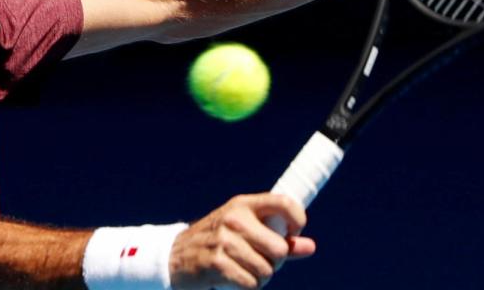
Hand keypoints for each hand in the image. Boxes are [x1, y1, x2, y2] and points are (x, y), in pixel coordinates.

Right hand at [168, 193, 314, 289]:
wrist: (173, 257)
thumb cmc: (216, 243)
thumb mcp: (245, 231)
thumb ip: (279, 238)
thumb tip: (310, 247)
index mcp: (243, 205)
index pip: (284, 203)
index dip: (298, 220)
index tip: (293, 233)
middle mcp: (234, 219)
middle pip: (279, 249)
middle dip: (275, 262)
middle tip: (259, 261)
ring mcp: (224, 241)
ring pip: (267, 270)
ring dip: (260, 277)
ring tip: (243, 270)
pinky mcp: (217, 263)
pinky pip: (251, 283)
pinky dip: (247, 286)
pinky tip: (233, 279)